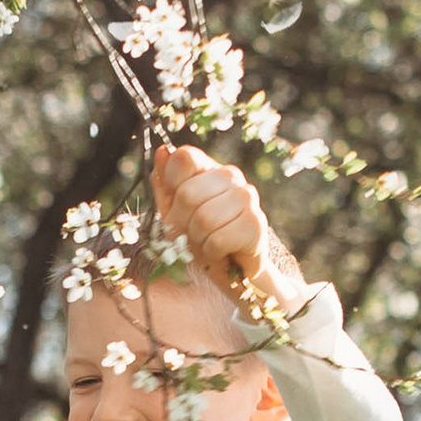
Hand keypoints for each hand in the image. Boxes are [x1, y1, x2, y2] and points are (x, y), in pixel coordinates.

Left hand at [154, 145, 296, 319]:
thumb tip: (162, 151)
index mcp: (208, 168)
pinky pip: (219, 239)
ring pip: (204, 218)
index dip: (172, 185)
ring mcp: (247, 197)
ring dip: (198, 240)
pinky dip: (213, 252)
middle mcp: (231, 175)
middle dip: (182, 222)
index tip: (177, 206)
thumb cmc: (199, 236)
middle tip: (192, 233)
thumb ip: (164, 183)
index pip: (184, 158)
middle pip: (188, 194)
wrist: (230, 270)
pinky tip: (221, 251)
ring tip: (207, 242)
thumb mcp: (172, 210)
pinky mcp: (257, 223)